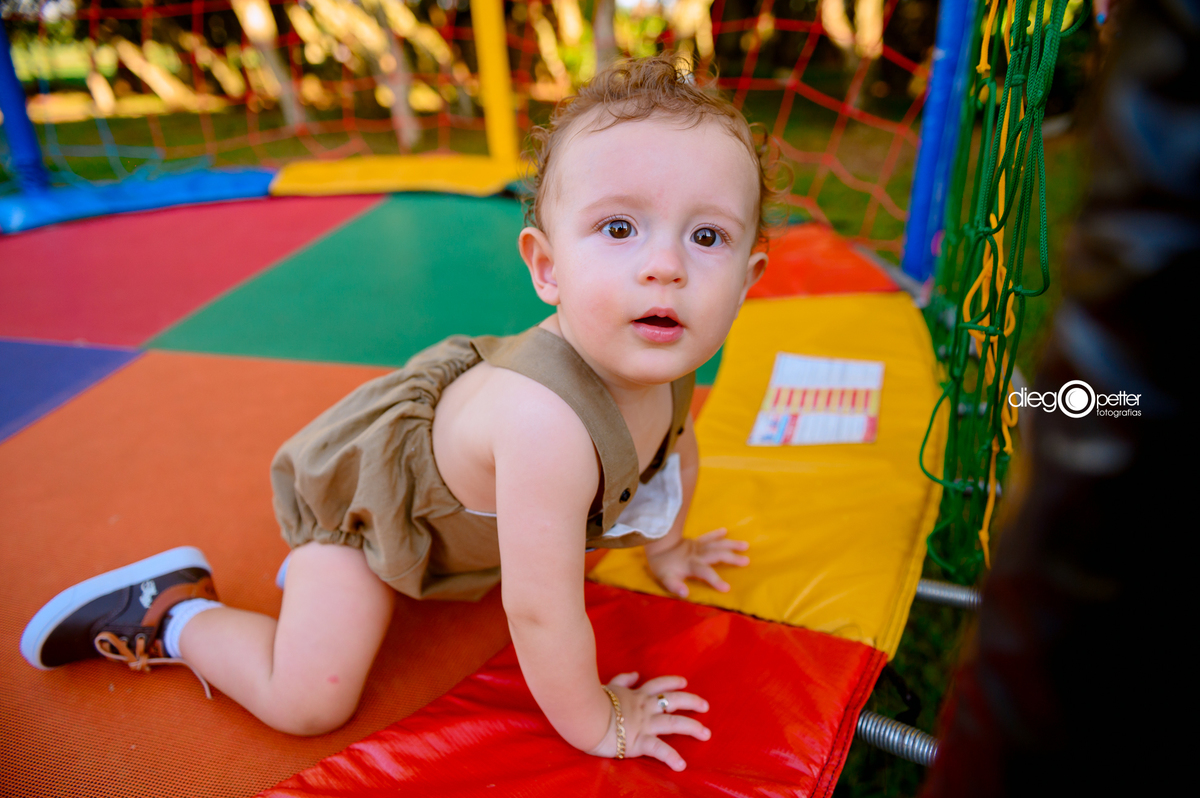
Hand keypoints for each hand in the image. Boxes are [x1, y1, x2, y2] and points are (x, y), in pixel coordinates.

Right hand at [589, 672, 710, 770]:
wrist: (582, 714)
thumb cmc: (589, 700)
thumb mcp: (607, 686)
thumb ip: (622, 680)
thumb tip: (634, 673)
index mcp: (635, 695)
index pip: (658, 685)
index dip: (672, 682)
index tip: (684, 682)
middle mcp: (644, 707)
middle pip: (673, 701)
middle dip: (691, 702)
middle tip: (705, 706)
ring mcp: (644, 724)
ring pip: (674, 724)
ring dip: (692, 728)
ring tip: (706, 734)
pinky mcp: (639, 741)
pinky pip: (659, 749)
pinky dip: (671, 757)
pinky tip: (681, 765)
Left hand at [645, 528, 749, 597]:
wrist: (656, 546)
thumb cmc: (662, 565)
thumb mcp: (665, 579)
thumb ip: (675, 586)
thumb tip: (685, 593)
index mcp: (691, 565)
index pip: (705, 573)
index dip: (715, 580)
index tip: (727, 588)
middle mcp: (697, 554)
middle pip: (716, 555)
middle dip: (731, 558)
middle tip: (746, 561)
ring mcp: (698, 546)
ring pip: (716, 544)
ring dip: (731, 544)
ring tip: (745, 545)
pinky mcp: (696, 541)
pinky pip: (708, 536)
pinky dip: (716, 534)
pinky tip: (725, 531)